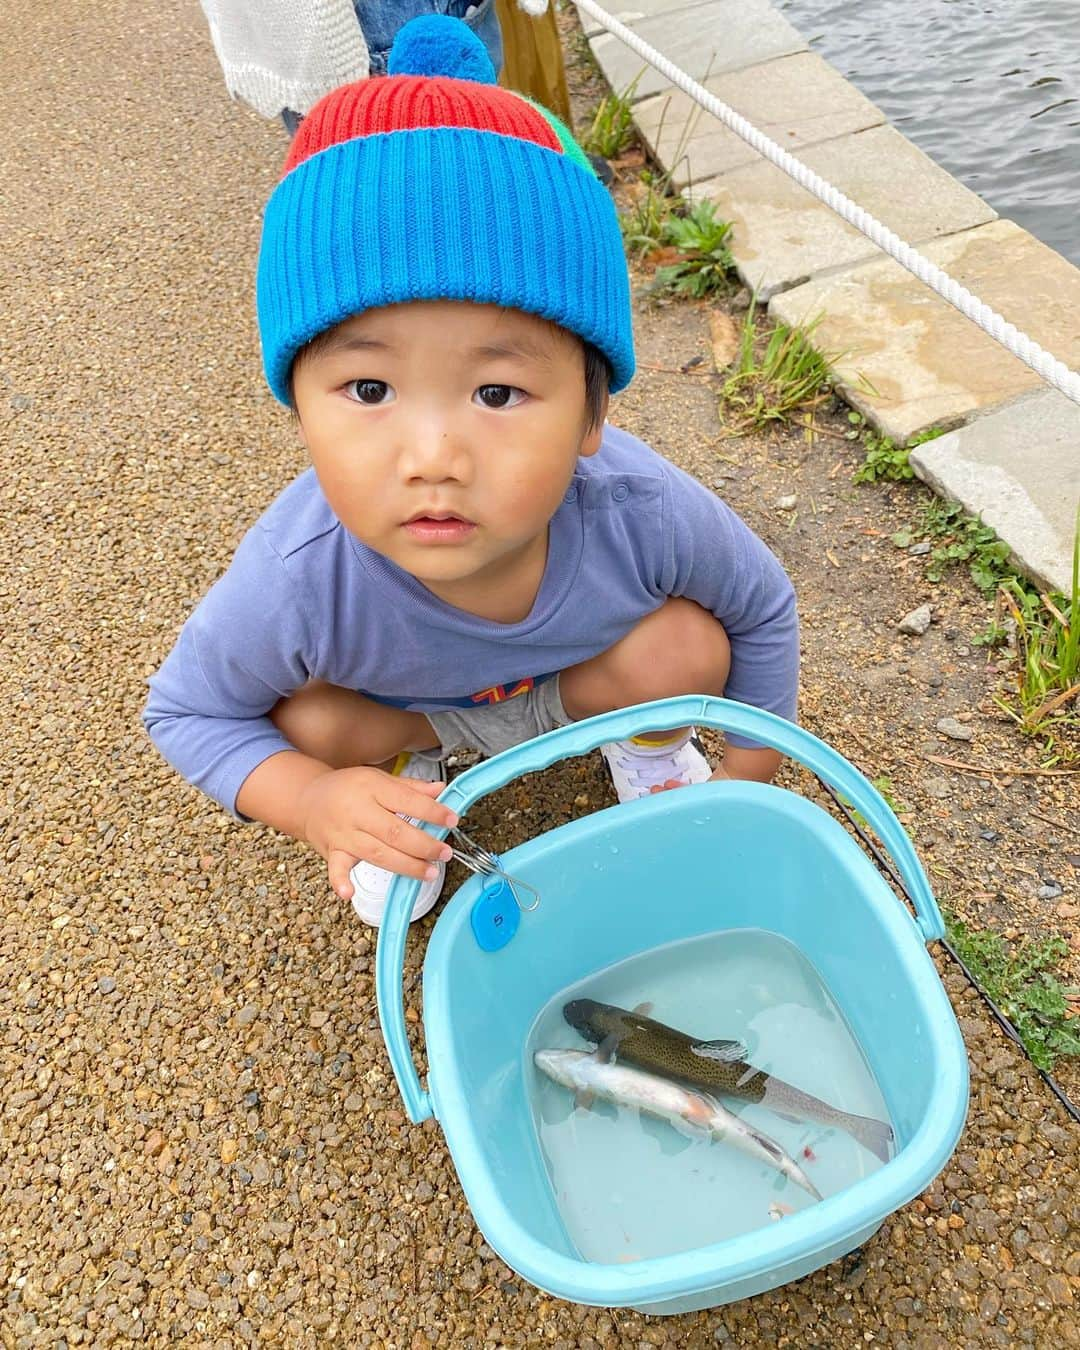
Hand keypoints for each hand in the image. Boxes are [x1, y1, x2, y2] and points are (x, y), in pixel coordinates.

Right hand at [296, 766, 458, 899]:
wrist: (308, 799)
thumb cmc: (348, 789)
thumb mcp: (379, 779)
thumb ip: (410, 788)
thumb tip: (440, 790)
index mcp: (372, 788)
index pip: (407, 801)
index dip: (431, 812)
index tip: (451, 820)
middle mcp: (357, 811)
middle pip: (394, 832)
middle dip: (423, 845)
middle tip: (444, 853)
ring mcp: (344, 834)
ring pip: (376, 853)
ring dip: (404, 866)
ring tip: (429, 872)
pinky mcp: (333, 852)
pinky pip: (335, 869)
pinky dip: (341, 882)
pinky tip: (350, 893)